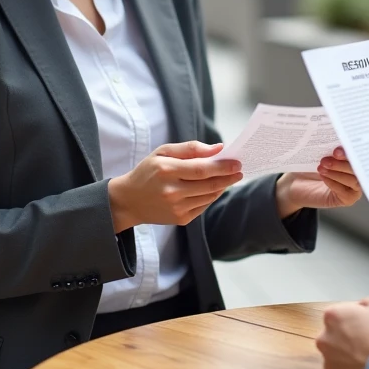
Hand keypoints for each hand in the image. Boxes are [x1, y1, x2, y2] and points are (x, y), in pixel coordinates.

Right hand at [107, 141, 243, 231]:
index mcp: (166, 171)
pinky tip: (214, 188)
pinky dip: (212, 196)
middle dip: (228, 177)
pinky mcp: (180, 219)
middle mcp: (172, 192)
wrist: (129, 201)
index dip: (222, 166)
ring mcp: (176, 208)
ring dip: (222, 186)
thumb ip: (190, 148)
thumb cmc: (148, 172)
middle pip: (209, 184)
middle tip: (239, 170)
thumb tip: (217, 148)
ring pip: (209, 196)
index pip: (202, 169)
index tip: (237, 162)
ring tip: (228, 177)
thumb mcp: (163, 152)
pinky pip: (203, 206)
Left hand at [275, 147, 362, 218]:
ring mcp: (353, 187)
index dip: (352, 150)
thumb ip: (328, 147)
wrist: (296, 183)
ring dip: (337, 172)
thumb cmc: (309, 166)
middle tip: (333, 154)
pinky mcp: (347, 199)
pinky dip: (334, 183)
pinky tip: (323, 177)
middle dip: (345, 161)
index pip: (360, 154)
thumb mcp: (319, 153)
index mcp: (353, 159)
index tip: (340, 147)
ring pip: (353, 179)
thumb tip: (334, 136)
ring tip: (322, 166)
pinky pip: (344, 191)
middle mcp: (357, 173)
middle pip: (359, 167)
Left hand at [315, 297, 368, 368]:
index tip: (364, 322)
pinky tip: (361, 361)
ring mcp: (327, 357)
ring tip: (364, 352)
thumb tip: (361, 307)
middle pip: (334, 332)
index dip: (354, 317)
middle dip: (346, 334)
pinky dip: (347, 364)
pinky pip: (339, 365)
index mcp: (332, 315)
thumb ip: (363, 302)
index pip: (339, 313)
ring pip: (335, 351)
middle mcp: (324, 336)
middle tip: (365, 338)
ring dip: (346, 351)